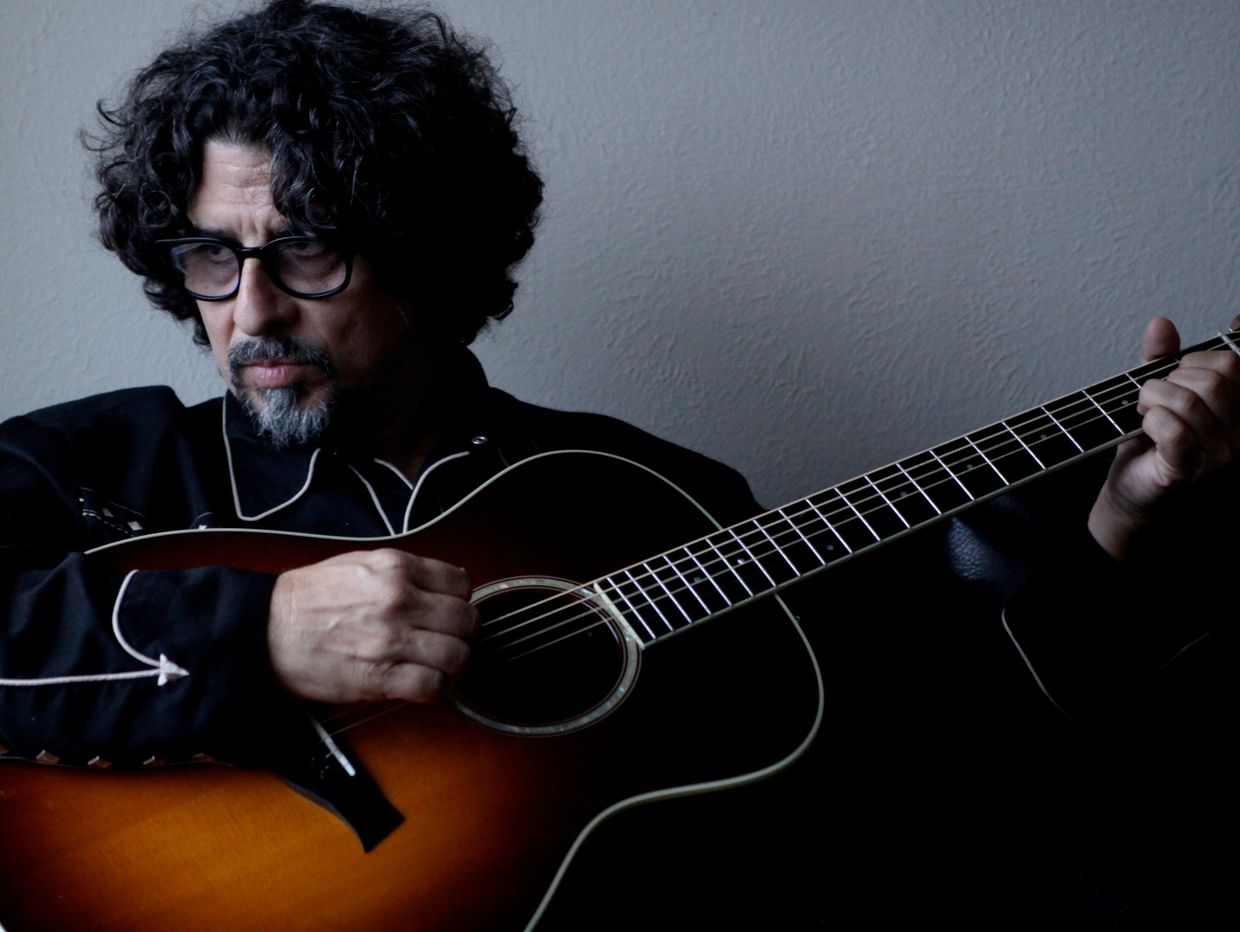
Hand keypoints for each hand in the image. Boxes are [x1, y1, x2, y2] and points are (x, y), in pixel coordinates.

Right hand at [267, 549, 477, 703]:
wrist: (263, 630)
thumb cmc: (306, 598)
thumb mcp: (359, 563)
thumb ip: (405, 571)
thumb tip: (447, 583)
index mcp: (397, 567)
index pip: (461, 584)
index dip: (460, 601)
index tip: (449, 612)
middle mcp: (400, 599)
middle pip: (466, 621)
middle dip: (462, 634)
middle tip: (447, 642)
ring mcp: (392, 639)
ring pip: (457, 655)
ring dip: (453, 666)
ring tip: (437, 667)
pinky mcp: (380, 677)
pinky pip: (432, 687)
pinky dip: (435, 691)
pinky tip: (421, 686)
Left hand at [1089, 317, 1239, 559]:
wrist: (1130, 487)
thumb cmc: (1149, 441)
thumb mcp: (1157, 391)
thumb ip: (1161, 358)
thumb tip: (1160, 323)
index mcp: (1238, 408)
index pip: (1230, 363)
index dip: (1190, 363)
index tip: (1170, 380)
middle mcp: (1238, 432)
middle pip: (1212, 381)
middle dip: (1169, 380)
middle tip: (1151, 400)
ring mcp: (1219, 455)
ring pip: (1189, 402)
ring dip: (1153, 400)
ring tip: (1144, 412)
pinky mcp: (1189, 470)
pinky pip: (1175, 432)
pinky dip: (1150, 421)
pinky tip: (1145, 428)